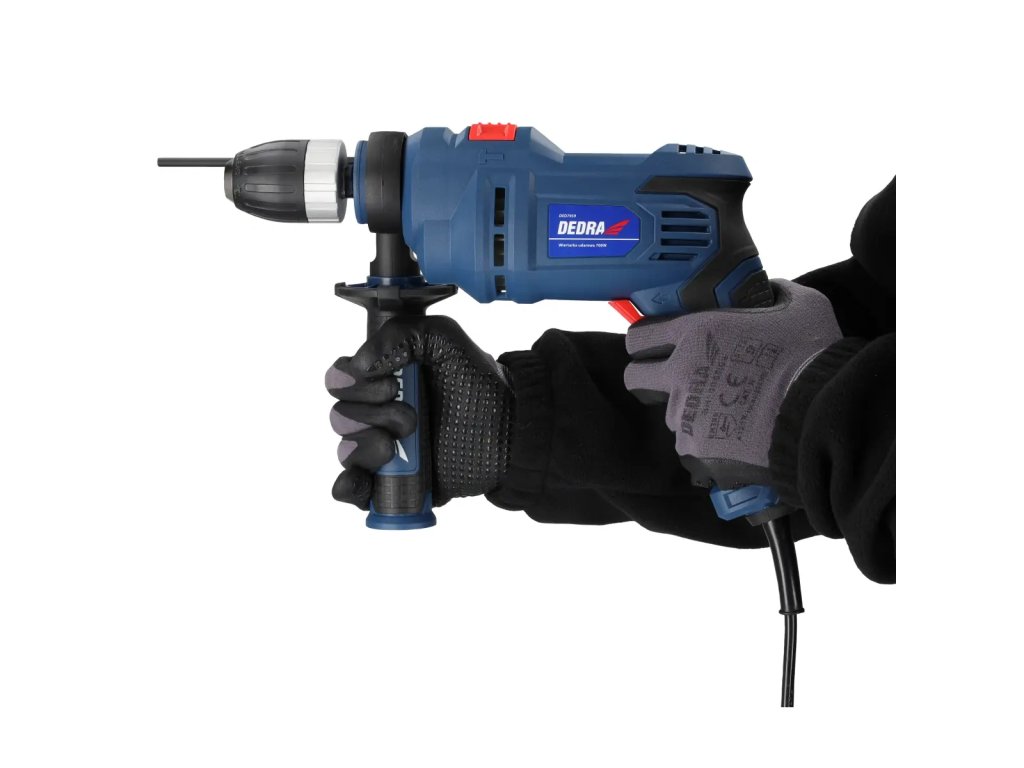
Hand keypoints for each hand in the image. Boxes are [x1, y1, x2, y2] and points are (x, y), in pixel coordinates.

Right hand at [325, 316, 513, 508]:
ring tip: (396, 448)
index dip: (352, 383)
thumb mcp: (445, 340)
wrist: (511, 431)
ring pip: (345, 452)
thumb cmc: (480, 384)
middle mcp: (378, 414)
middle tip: (411, 418)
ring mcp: (384, 451)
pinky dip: (348, 488)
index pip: (339, 380)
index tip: (389, 384)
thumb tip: (361, 363)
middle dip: (371, 416)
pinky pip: (353, 490)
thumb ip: (403, 333)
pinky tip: (360, 483)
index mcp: (383, 380)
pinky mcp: (394, 483)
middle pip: (340, 416)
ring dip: (364, 448)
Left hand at [624, 280, 841, 489]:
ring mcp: (685, 414)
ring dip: (687, 411)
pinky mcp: (695, 449)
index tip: (654, 347)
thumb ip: (777, 293)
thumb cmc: (811, 357)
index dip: (644, 342)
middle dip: (647, 378)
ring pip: (668, 413)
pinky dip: (705, 443)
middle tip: (675, 380)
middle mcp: (681, 373)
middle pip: (635, 377)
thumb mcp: (801, 307)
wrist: (819, 416)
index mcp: (697, 333)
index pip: (639, 337)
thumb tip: (772, 291)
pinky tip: (732, 437)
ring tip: (723, 410)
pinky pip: (689, 445)